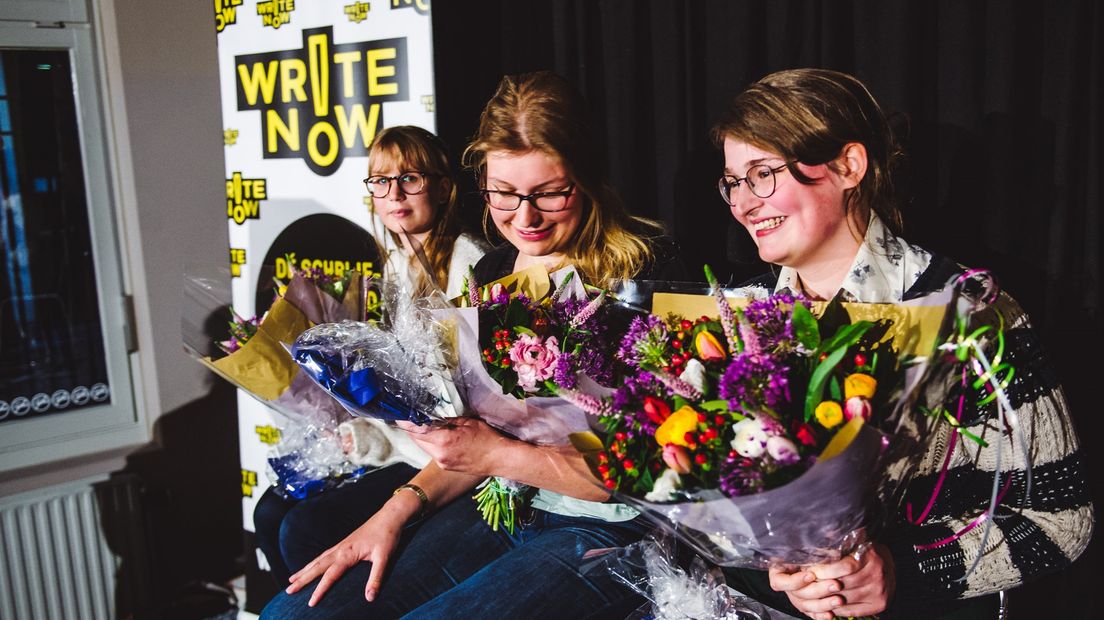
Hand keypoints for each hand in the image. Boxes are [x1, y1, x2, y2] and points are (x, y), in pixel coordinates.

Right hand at [285, 498, 413, 605]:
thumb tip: (369, 597)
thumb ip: (376, 578)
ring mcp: (341, 545)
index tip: (310, 603)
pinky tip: (311, 566)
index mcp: (347, 554)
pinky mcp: (344, 544)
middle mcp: (340, 549)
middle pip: (316, 567)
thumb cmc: (387, 536)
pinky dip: (314, 563)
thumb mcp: (384, 558)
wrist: (390, 516)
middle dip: (302, 579)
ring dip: (304, 570)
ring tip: (292, 579)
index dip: (320, 590)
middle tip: (288, 590)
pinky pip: (324, 555)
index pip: (330, 575)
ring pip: (317, 560)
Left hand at [399, 418, 511, 476]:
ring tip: (424, 423)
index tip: (400, 413)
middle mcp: (439, 454)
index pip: (416, 430)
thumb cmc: (488, 438)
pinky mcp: (446, 466)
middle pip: (416, 439)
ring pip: (423, 446)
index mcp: (444, 440)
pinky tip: (438, 436)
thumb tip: (432, 416)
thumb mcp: (468, 422)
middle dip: (412, 427)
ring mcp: (442, 462)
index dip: (406, 421)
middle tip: (411, 415)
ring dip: (422, 435)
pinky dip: (431, 443)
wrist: (500, 459)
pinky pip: (432, 452)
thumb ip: (447, 420)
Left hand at [768, 543, 894, 619]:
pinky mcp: (879, 604)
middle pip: (843, 584)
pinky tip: (826, 604)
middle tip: (807, 584)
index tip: (810, 570)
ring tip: (812, 594)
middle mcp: (878, 574)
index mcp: (871, 556)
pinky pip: (852, 611)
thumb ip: (839, 546)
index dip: (825, 570)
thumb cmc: (866, 553)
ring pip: (845, 598)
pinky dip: (837, 609)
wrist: (890, 567)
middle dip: (821, 584)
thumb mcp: (855, 543)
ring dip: (826, 598)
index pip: (845, 567)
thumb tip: (813, 545)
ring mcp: (880, 591)